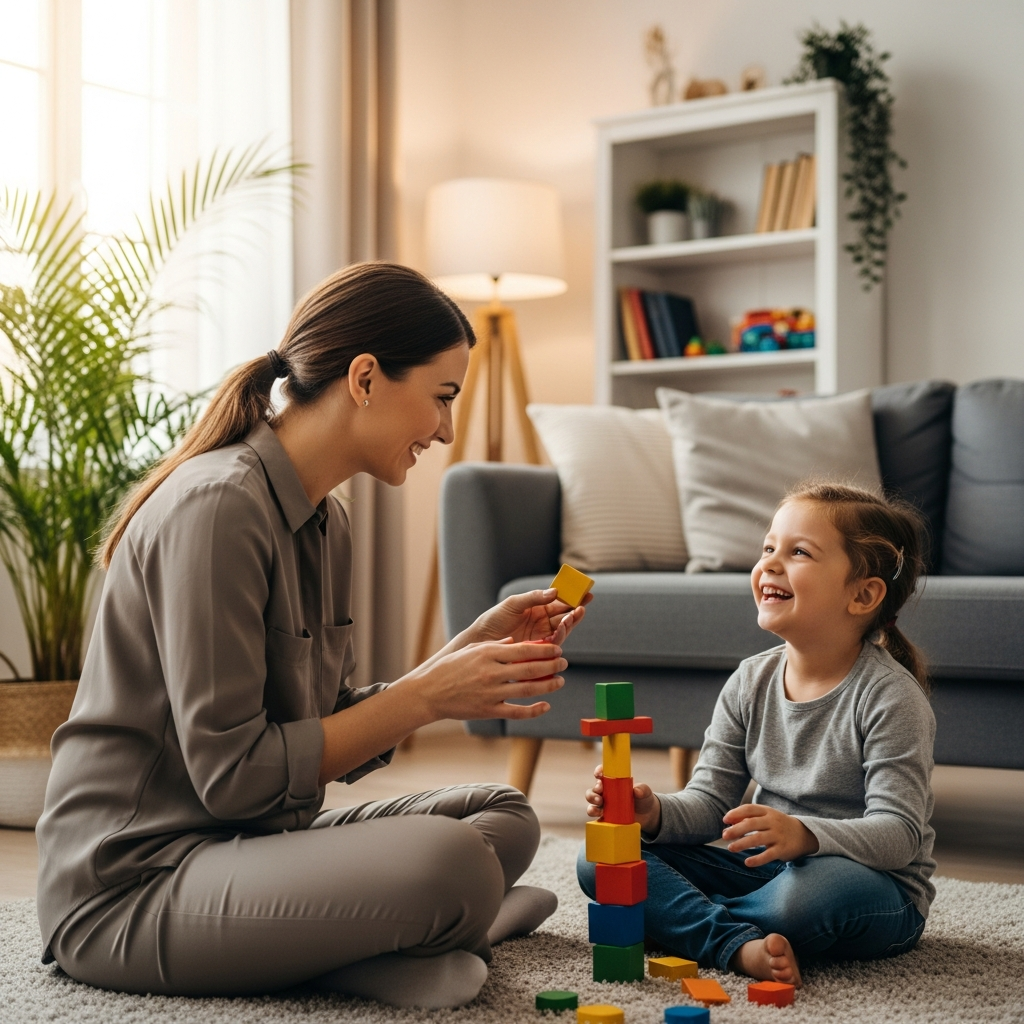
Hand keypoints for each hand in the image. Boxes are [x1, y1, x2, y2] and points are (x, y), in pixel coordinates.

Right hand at [402, 637, 565, 721]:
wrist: (430, 692)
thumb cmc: (450, 668)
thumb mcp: (471, 649)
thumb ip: (495, 645)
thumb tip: (515, 641)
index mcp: (488, 654)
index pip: (524, 650)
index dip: (544, 650)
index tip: (557, 648)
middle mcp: (491, 673)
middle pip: (530, 669)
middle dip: (551, 665)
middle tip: (564, 663)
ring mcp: (491, 693)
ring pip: (528, 690)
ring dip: (548, 686)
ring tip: (560, 681)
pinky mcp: (488, 711)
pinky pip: (517, 712)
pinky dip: (534, 710)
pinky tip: (545, 705)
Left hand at [469, 588, 591, 646]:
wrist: (481, 640)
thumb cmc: (494, 619)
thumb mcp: (513, 604)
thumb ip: (534, 597)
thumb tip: (555, 592)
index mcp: (538, 608)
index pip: (560, 601)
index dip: (574, 598)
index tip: (587, 593)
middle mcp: (542, 622)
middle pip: (565, 616)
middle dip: (576, 611)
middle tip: (583, 606)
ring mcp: (541, 635)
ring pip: (562, 630)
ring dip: (570, 623)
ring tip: (573, 615)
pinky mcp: (538, 649)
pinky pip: (554, 643)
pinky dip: (560, 636)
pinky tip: (562, 628)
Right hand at [585, 765, 661, 835]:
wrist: (647, 815)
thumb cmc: (643, 798)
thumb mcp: (645, 792)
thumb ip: (642, 789)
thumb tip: (636, 790)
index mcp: (613, 781)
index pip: (602, 773)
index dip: (598, 771)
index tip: (599, 774)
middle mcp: (606, 792)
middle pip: (594, 789)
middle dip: (594, 789)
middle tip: (600, 790)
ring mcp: (604, 805)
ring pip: (591, 801)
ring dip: (592, 801)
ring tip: (599, 803)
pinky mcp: (605, 817)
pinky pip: (596, 816)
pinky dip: (595, 814)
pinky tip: (600, 815)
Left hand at [721, 803, 818, 866]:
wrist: (804, 834)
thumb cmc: (778, 824)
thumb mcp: (765, 816)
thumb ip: (747, 817)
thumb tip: (727, 822)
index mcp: (767, 811)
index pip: (749, 809)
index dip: (736, 813)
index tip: (725, 819)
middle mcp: (773, 822)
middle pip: (751, 823)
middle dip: (736, 830)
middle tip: (724, 836)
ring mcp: (778, 835)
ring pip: (757, 839)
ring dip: (742, 844)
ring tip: (731, 848)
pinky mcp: (783, 849)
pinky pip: (768, 855)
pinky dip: (757, 859)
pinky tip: (747, 863)